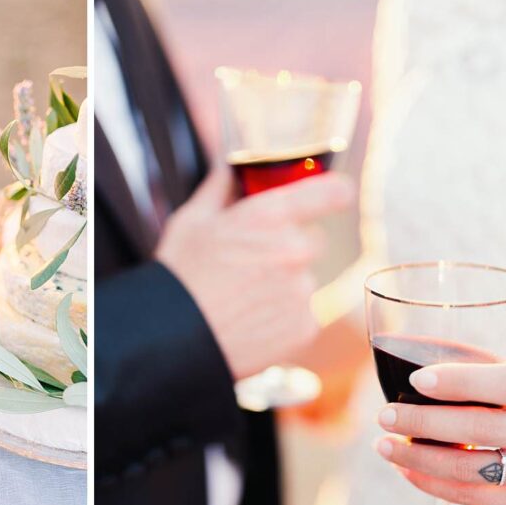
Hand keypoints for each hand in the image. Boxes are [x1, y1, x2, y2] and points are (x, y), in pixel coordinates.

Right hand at [156, 164, 354, 380]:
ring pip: (304, 281)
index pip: (333, 191)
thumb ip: (221, 187)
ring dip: (282, 287)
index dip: (332, 193)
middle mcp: (294, 250)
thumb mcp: (191, 221)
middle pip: (312, 241)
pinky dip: (280, 319)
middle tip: (252, 265)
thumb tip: (231, 166)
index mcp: (270, 216)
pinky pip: (300, 316)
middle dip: (288, 248)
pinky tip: (249, 321)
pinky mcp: (304, 327)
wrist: (172, 339)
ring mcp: (302, 292)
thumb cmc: (178, 277)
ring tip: (242, 300)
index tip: (329, 198)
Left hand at [375, 364, 505, 504]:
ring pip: (470, 468)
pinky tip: (405, 468)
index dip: (460, 382)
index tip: (416, 380)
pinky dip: (430, 482)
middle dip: (424, 422)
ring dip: (418, 457)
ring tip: (384, 445)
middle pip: (482, 428)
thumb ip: (476, 376)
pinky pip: (471, 496)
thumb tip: (404, 372)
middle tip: (384, 415)